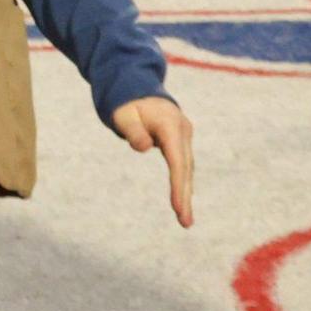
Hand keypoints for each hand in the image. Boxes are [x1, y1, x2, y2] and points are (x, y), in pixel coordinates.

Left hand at [112, 95, 195, 228]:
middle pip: (185, 168)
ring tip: (185, 219)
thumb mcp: (123, 114)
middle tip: (185, 223)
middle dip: (185, 196)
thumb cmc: (127, 103)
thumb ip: (133, 130)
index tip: (178, 207)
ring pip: (186, 168)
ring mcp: (184, 135)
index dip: (178, 185)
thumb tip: (143, 147)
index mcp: (170, 125)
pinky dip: (183, 182)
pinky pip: (182, 164)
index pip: (176, 160)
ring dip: (186, 192)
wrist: (137, 87)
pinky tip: (182, 200)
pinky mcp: (180, 140)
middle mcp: (182, 131)